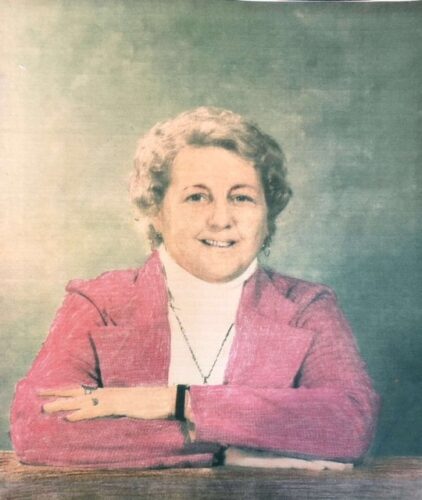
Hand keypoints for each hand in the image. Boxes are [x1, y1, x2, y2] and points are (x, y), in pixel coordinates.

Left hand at [39, 386, 176, 421]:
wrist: (167, 399)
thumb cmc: (152, 402)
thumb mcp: (131, 403)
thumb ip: (118, 405)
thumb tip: (109, 409)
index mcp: (110, 391)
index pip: (83, 389)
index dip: (66, 390)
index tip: (50, 391)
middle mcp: (108, 392)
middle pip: (78, 392)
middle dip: (57, 394)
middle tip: (38, 394)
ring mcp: (113, 398)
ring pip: (82, 401)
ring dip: (63, 405)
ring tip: (45, 408)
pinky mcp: (119, 407)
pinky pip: (96, 412)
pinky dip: (81, 414)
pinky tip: (68, 418)